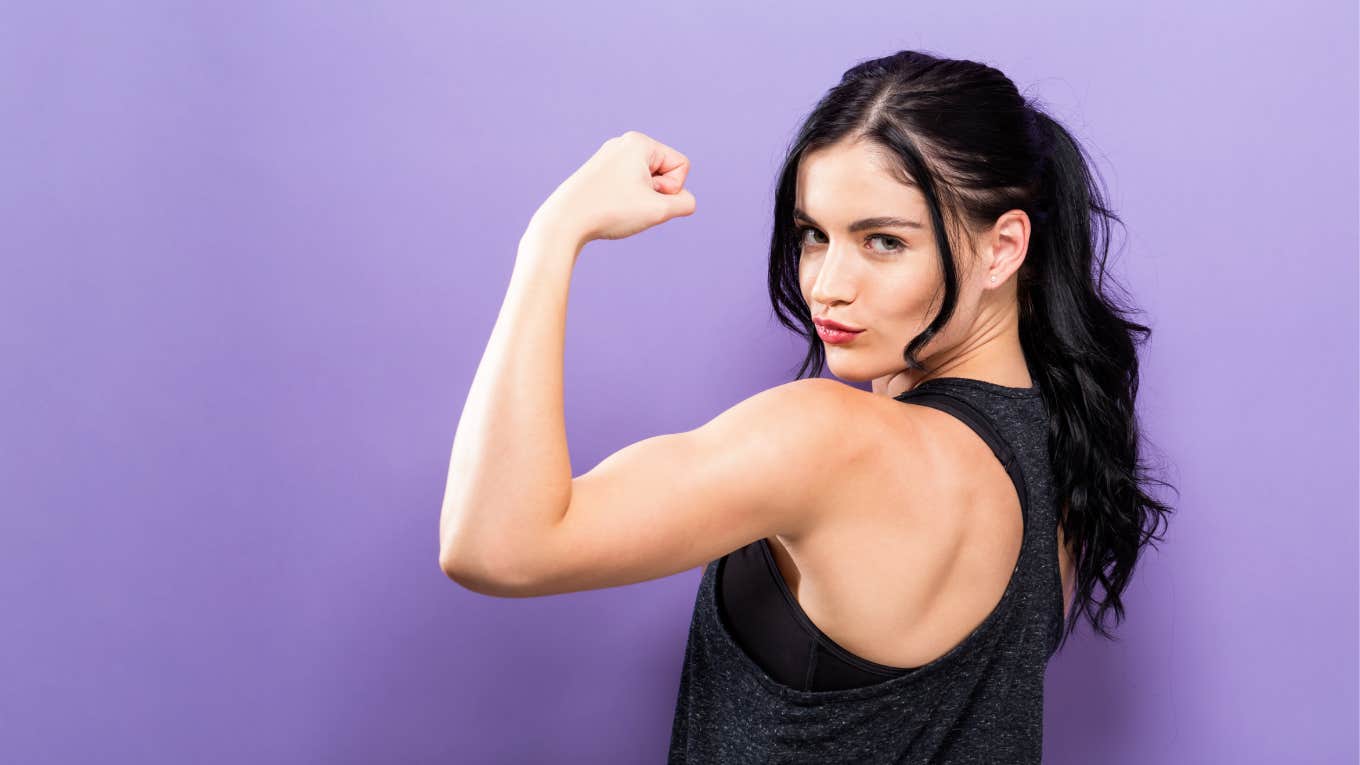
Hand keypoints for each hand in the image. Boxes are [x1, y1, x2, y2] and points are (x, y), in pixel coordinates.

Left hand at [529, 131, 696, 248]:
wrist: (564, 221)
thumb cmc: (611, 211)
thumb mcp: (658, 210)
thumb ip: (685, 203)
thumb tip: (685, 200)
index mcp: (639, 142)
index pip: (681, 165)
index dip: (672, 188)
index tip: (646, 197)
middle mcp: (624, 143)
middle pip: (664, 171)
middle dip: (656, 193)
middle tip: (630, 203)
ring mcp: (609, 156)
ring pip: (646, 181)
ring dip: (642, 199)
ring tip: (618, 206)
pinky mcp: (599, 171)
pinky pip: (629, 185)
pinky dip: (626, 200)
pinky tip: (608, 208)